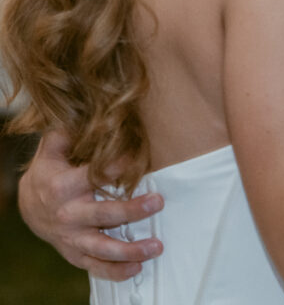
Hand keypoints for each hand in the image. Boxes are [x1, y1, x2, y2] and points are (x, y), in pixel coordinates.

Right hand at [18, 130, 163, 280]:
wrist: (29, 206)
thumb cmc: (48, 171)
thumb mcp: (52, 149)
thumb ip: (68, 131)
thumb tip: (87, 109)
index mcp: (63, 186)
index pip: (95, 175)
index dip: (118, 167)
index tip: (140, 158)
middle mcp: (68, 215)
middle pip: (103, 214)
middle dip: (132, 211)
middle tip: (158, 202)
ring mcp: (72, 238)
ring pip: (102, 248)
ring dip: (130, 250)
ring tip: (155, 247)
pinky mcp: (75, 254)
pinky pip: (95, 267)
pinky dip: (115, 271)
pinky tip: (137, 269)